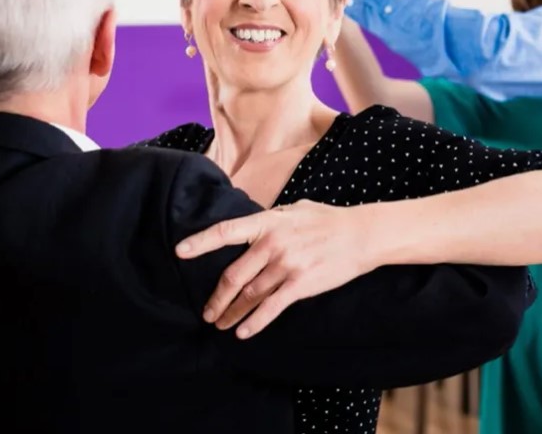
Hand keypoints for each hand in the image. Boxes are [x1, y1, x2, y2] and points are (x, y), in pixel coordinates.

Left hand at [175, 200, 374, 338]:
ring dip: (232, 314)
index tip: (180, 252)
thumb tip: (251, 226)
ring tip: (221, 324)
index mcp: (267, 222)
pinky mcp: (299, 285)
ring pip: (249, 296)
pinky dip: (254, 322)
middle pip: (233, 276)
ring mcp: (285, 265)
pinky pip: (271, 308)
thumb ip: (270, 219)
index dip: (201, 242)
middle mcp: (272, 244)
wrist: (360, 235)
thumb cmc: (327, 220)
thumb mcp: (294, 210)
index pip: (226, 231)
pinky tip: (243, 332)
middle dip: (216, 298)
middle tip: (207, 312)